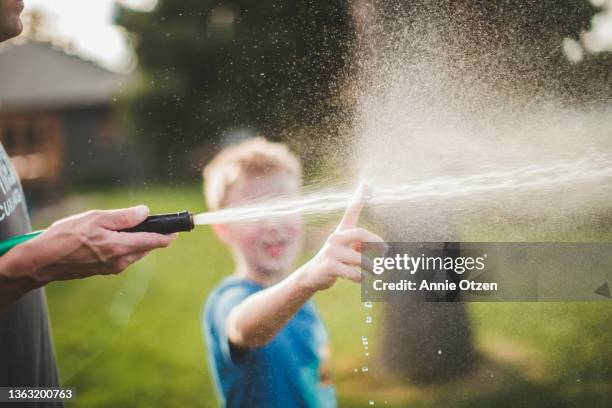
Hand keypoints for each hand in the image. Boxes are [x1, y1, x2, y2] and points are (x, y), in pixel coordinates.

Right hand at [13, 205, 175, 284]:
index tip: (178, 228)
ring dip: (135, 240)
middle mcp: (120, 261)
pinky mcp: (104, 270)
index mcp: (120, 247)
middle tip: (145, 219)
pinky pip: (122, 256)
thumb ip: (123, 217)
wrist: (42, 261)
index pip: (155, 242)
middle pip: (146, 247)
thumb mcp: (95, 218)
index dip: (169, 234)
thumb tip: (145, 212)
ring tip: (120, 226)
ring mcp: (112, 268)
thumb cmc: (65, 236)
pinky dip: (123, 246)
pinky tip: (108, 236)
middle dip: (150, 234)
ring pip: (134, 252)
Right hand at [299, 184, 386, 290]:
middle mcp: (336, 238)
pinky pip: (352, 273)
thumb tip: (376, 240)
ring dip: (371, 267)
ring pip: (359, 259)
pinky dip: (360, 278)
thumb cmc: (336, 258)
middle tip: (386, 250)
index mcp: (342, 231)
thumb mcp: (347, 247)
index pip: (351, 210)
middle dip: (375, 242)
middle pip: (359, 234)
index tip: (366, 184)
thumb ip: (361, 241)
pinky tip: (361, 279)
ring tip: (378, 272)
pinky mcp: (329, 267)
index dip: (359, 197)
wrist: (313, 275)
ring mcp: (331, 252)